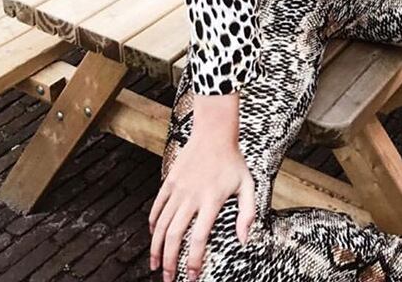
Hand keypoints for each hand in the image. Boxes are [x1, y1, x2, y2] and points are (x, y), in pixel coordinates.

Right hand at [149, 133, 255, 280]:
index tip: (191, 277)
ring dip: (156, 249)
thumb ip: (247, 213)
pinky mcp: (169, 181)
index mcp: (211, 200)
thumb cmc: (233, 161)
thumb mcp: (247, 184)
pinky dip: (153, 225)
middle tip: (169, 279)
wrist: (214, 133)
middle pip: (174, 236)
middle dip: (169, 262)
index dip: (193, 260)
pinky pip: (157, 208)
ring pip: (161, 225)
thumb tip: (244, 240)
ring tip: (156, 265)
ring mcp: (178, 188)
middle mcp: (192, 196)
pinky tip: (154, 237)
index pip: (198, 238)